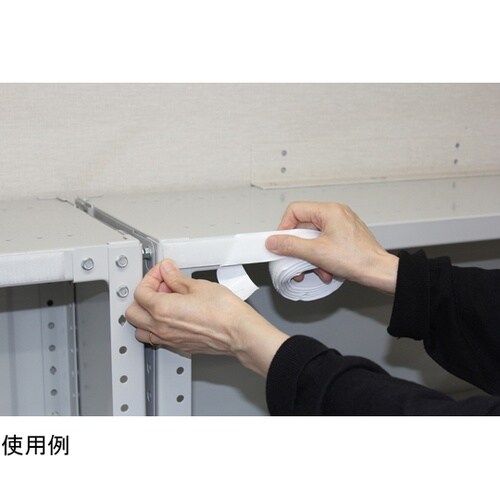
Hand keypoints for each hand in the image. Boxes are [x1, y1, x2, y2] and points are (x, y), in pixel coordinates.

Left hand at [125, 259, 288, 376]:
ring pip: (141, 329)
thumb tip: (167, 270)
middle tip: (162, 285)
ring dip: (147, 314)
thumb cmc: (224, 312)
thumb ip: (177, 278)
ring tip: (165, 301)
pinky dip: (158, 327)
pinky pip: (157, 338)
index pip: (141, 292)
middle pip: (133, 312)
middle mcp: (161, 327)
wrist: (239, 333)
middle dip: (144, 295)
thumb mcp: (198, 286)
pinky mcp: (180, 346)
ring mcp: (169, 339)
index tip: (162, 272)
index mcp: (162, 309)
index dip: (151, 277)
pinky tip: (173, 315)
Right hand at [265, 202, 398, 293]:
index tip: (280, 242)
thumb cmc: (358, 259)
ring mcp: (341, 225)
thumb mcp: (316, 253)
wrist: (379, 272)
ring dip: (310, 256)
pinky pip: (324, 244)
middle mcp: (336, 214)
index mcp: (329, 211)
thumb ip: (291, 246)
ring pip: (313, 238)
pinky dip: (321, 258)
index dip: (284, 227)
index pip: (295, 210)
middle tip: (294, 259)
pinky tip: (325, 270)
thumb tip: (273, 242)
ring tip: (315, 269)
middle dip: (299, 248)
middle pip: (303, 226)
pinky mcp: (345, 237)